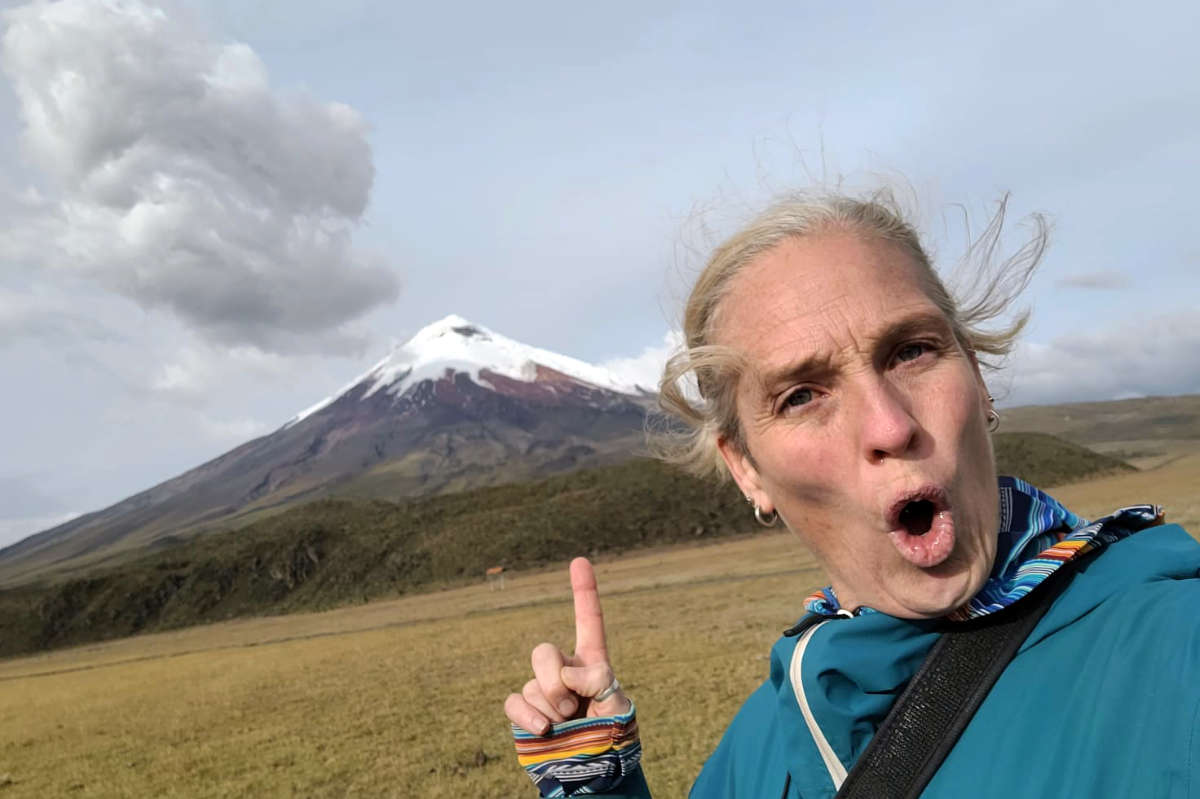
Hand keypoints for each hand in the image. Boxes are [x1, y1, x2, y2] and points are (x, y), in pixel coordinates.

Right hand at [504, 557, 629, 734]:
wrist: (595, 772)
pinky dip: (527, 715)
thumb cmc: (611, 736)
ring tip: (568, 724)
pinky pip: (514, 701)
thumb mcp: (617, 704)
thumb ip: (598, 679)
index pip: (588, 621)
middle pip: (544, 652)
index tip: (580, 560)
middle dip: (555, 679)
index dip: (584, 591)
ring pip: (532, 682)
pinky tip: (545, 729)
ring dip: (551, 706)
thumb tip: (566, 675)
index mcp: (592, 662)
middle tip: (571, 706)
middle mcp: (563, 671)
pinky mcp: (524, 712)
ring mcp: (541, 691)